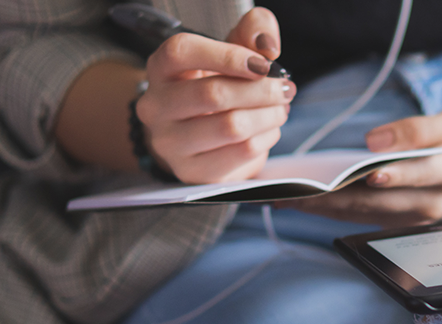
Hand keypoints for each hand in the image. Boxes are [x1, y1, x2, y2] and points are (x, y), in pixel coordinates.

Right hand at [137, 8, 295, 183]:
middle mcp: (156, 106)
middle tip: (285, 88)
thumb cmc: (216, 85)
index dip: (228, 56)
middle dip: (262, 90)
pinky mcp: (192, 171)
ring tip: (279, 109)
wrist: (199, 134)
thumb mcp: (230, 52)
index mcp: (161, 68)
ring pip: (231, 127)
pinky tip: (268, 130)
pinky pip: (242, 152)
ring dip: (269, 116)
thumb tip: (266, 44)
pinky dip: (266, 138)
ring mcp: (170, 143)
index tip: (263, 64)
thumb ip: (251, 33)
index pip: (182, 52)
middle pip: (213, 94)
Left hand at [279, 108, 441, 226]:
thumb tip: (375, 141)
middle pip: (378, 203)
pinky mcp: (409, 223)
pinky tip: (310, 201)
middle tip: (293, 191)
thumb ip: (421, 129)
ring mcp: (421, 218)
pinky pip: (368, 219)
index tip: (363, 173)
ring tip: (288, 198)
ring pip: (367, 216)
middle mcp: (434, 203)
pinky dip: (338, 211)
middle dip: (334, 198)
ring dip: (327, 209)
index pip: (417, 176)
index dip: (391, 176)